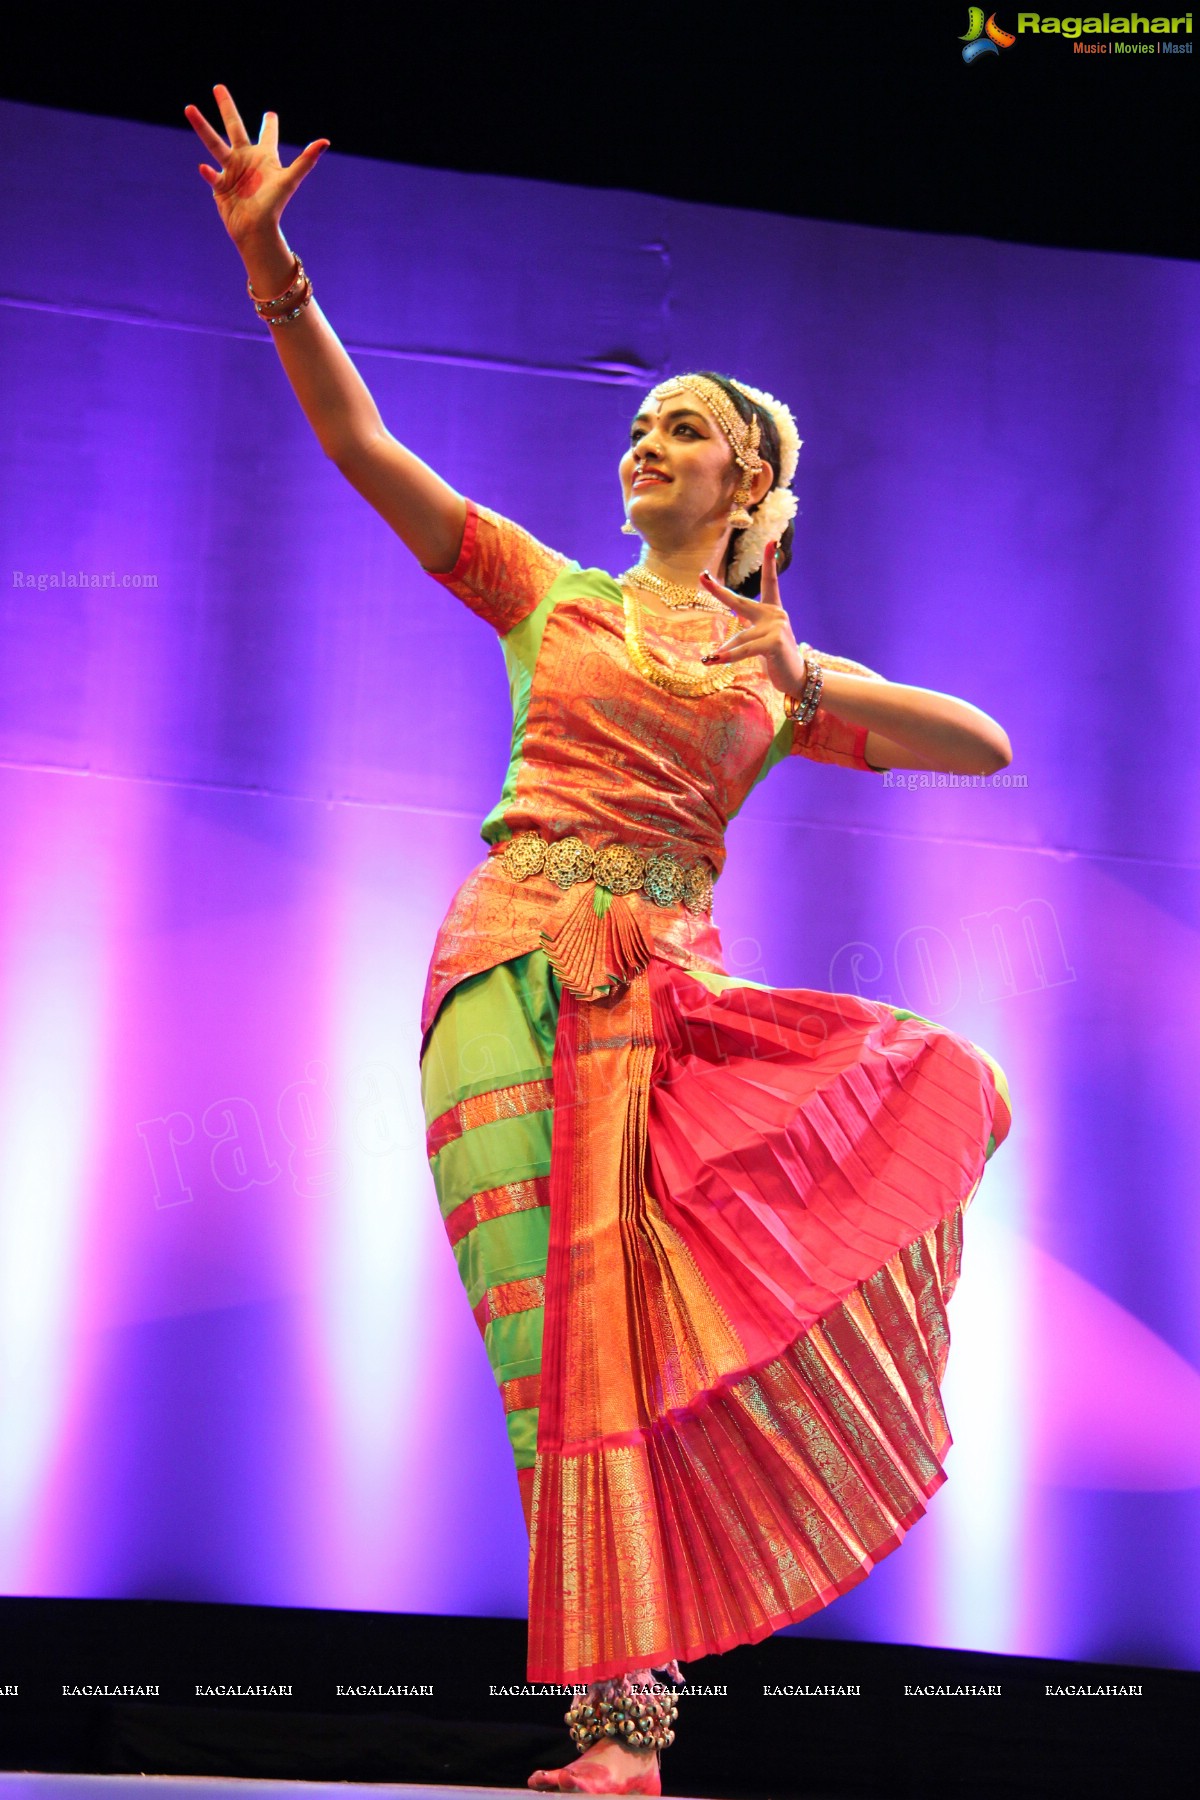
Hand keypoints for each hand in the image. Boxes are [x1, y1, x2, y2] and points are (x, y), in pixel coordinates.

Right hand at [184, 85, 328, 246]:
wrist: (257, 229)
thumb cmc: (274, 205)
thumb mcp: (289, 179)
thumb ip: (306, 160)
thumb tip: (325, 141)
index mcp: (264, 157)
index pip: (267, 135)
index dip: (269, 125)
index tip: (270, 115)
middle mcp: (246, 159)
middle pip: (234, 127)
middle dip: (226, 107)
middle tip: (218, 87)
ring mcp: (231, 171)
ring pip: (214, 143)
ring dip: (202, 126)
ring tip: (189, 108)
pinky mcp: (220, 185)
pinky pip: (212, 175)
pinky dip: (208, 172)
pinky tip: (204, 167)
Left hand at [698, 543, 807, 694]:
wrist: (797, 677)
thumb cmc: (777, 658)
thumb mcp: (760, 642)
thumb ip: (745, 635)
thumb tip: (719, 647)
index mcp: (773, 611)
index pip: (770, 583)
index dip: (770, 562)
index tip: (772, 542)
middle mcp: (775, 615)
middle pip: (741, 602)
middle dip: (719, 592)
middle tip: (703, 578)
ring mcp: (776, 628)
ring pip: (740, 638)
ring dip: (724, 651)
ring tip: (708, 659)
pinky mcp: (774, 642)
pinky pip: (744, 649)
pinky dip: (728, 656)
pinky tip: (714, 659)